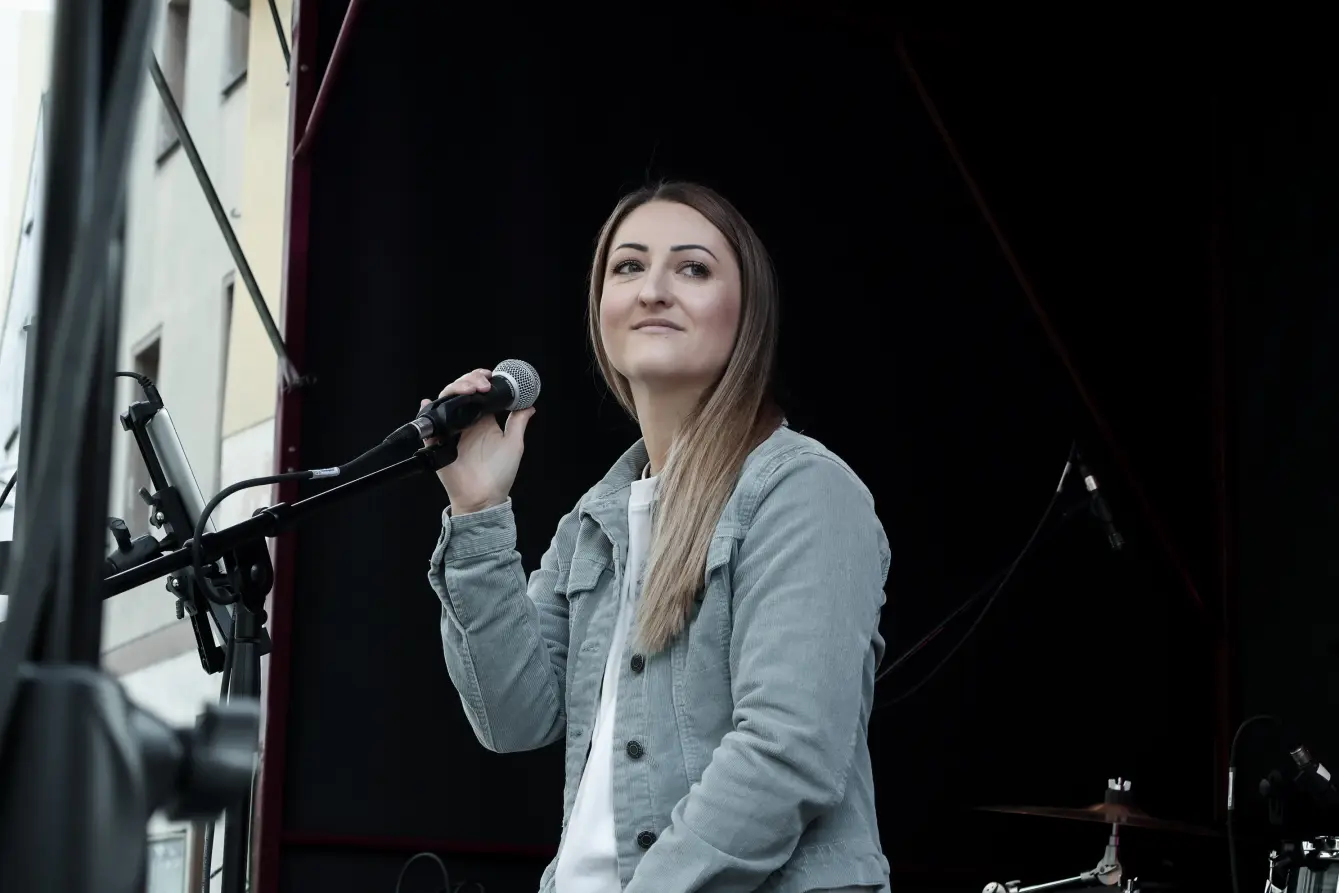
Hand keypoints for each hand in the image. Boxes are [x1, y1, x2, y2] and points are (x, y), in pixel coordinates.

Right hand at [422, 368, 535, 513]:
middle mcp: (466, 423)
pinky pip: (428, 424)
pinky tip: (429, 402)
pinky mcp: (437, 442)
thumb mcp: (514, 444)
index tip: (489, 376)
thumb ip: (518, 423)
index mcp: (484, 421)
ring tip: (468, 389)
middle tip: (482, 383)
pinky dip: (426, 411)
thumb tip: (529, 405)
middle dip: (468, 381)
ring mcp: (451, 431)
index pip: (478, 393)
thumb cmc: (499, 474)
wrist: (483, 498)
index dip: (480, 380)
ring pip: (445, 401)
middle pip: (460, 392)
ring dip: (454, 390)